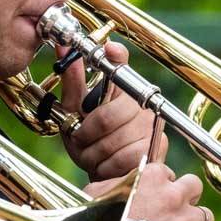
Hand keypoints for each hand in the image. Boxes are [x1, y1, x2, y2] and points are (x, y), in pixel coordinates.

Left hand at [59, 40, 166, 179]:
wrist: (106, 175)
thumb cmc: (90, 143)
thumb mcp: (73, 112)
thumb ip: (72, 82)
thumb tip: (63, 45)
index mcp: (120, 89)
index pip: (121, 65)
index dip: (116, 56)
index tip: (109, 49)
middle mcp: (140, 102)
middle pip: (108, 115)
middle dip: (87, 134)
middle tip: (82, 140)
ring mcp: (150, 123)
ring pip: (112, 140)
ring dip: (93, 154)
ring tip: (93, 155)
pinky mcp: (156, 146)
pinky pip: (122, 156)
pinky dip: (105, 165)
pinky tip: (106, 165)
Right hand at [84, 162, 208, 220]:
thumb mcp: (97, 192)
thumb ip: (115, 182)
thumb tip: (118, 183)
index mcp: (152, 176)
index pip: (168, 173)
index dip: (162, 184)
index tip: (155, 194)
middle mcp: (172, 194)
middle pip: (194, 186)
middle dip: (187, 195)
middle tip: (175, 206)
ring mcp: (184, 218)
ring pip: (204, 213)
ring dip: (194, 219)